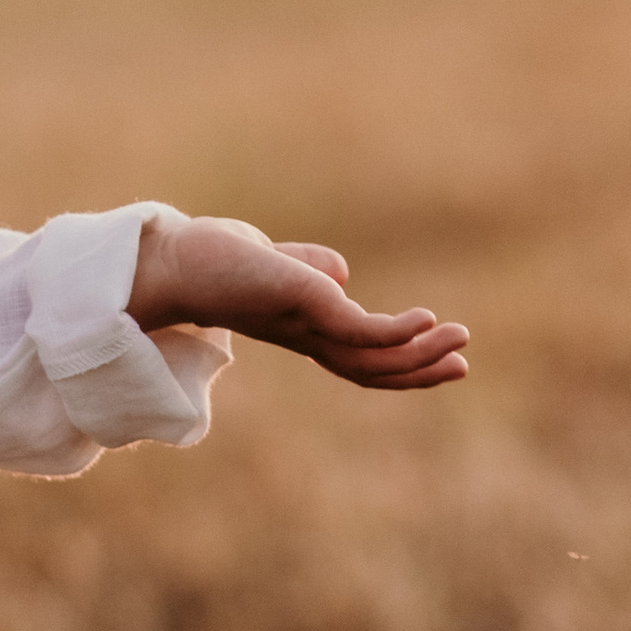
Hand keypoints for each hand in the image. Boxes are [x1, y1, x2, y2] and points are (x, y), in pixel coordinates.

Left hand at [128, 213, 467, 390]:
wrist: (168, 261)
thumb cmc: (210, 258)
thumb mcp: (272, 262)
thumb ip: (308, 269)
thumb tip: (345, 273)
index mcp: (301, 329)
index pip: (356, 355)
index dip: (397, 358)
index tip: (436, 346)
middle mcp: (304, 336)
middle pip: (369, 369)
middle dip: (418, 371)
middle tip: (462, 365)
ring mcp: (305, 325)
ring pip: (371, 359)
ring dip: (419, 355)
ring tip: (459, 341)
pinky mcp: (305, 307)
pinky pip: (360, 332)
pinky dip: (396, 334)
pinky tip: (425, 320)